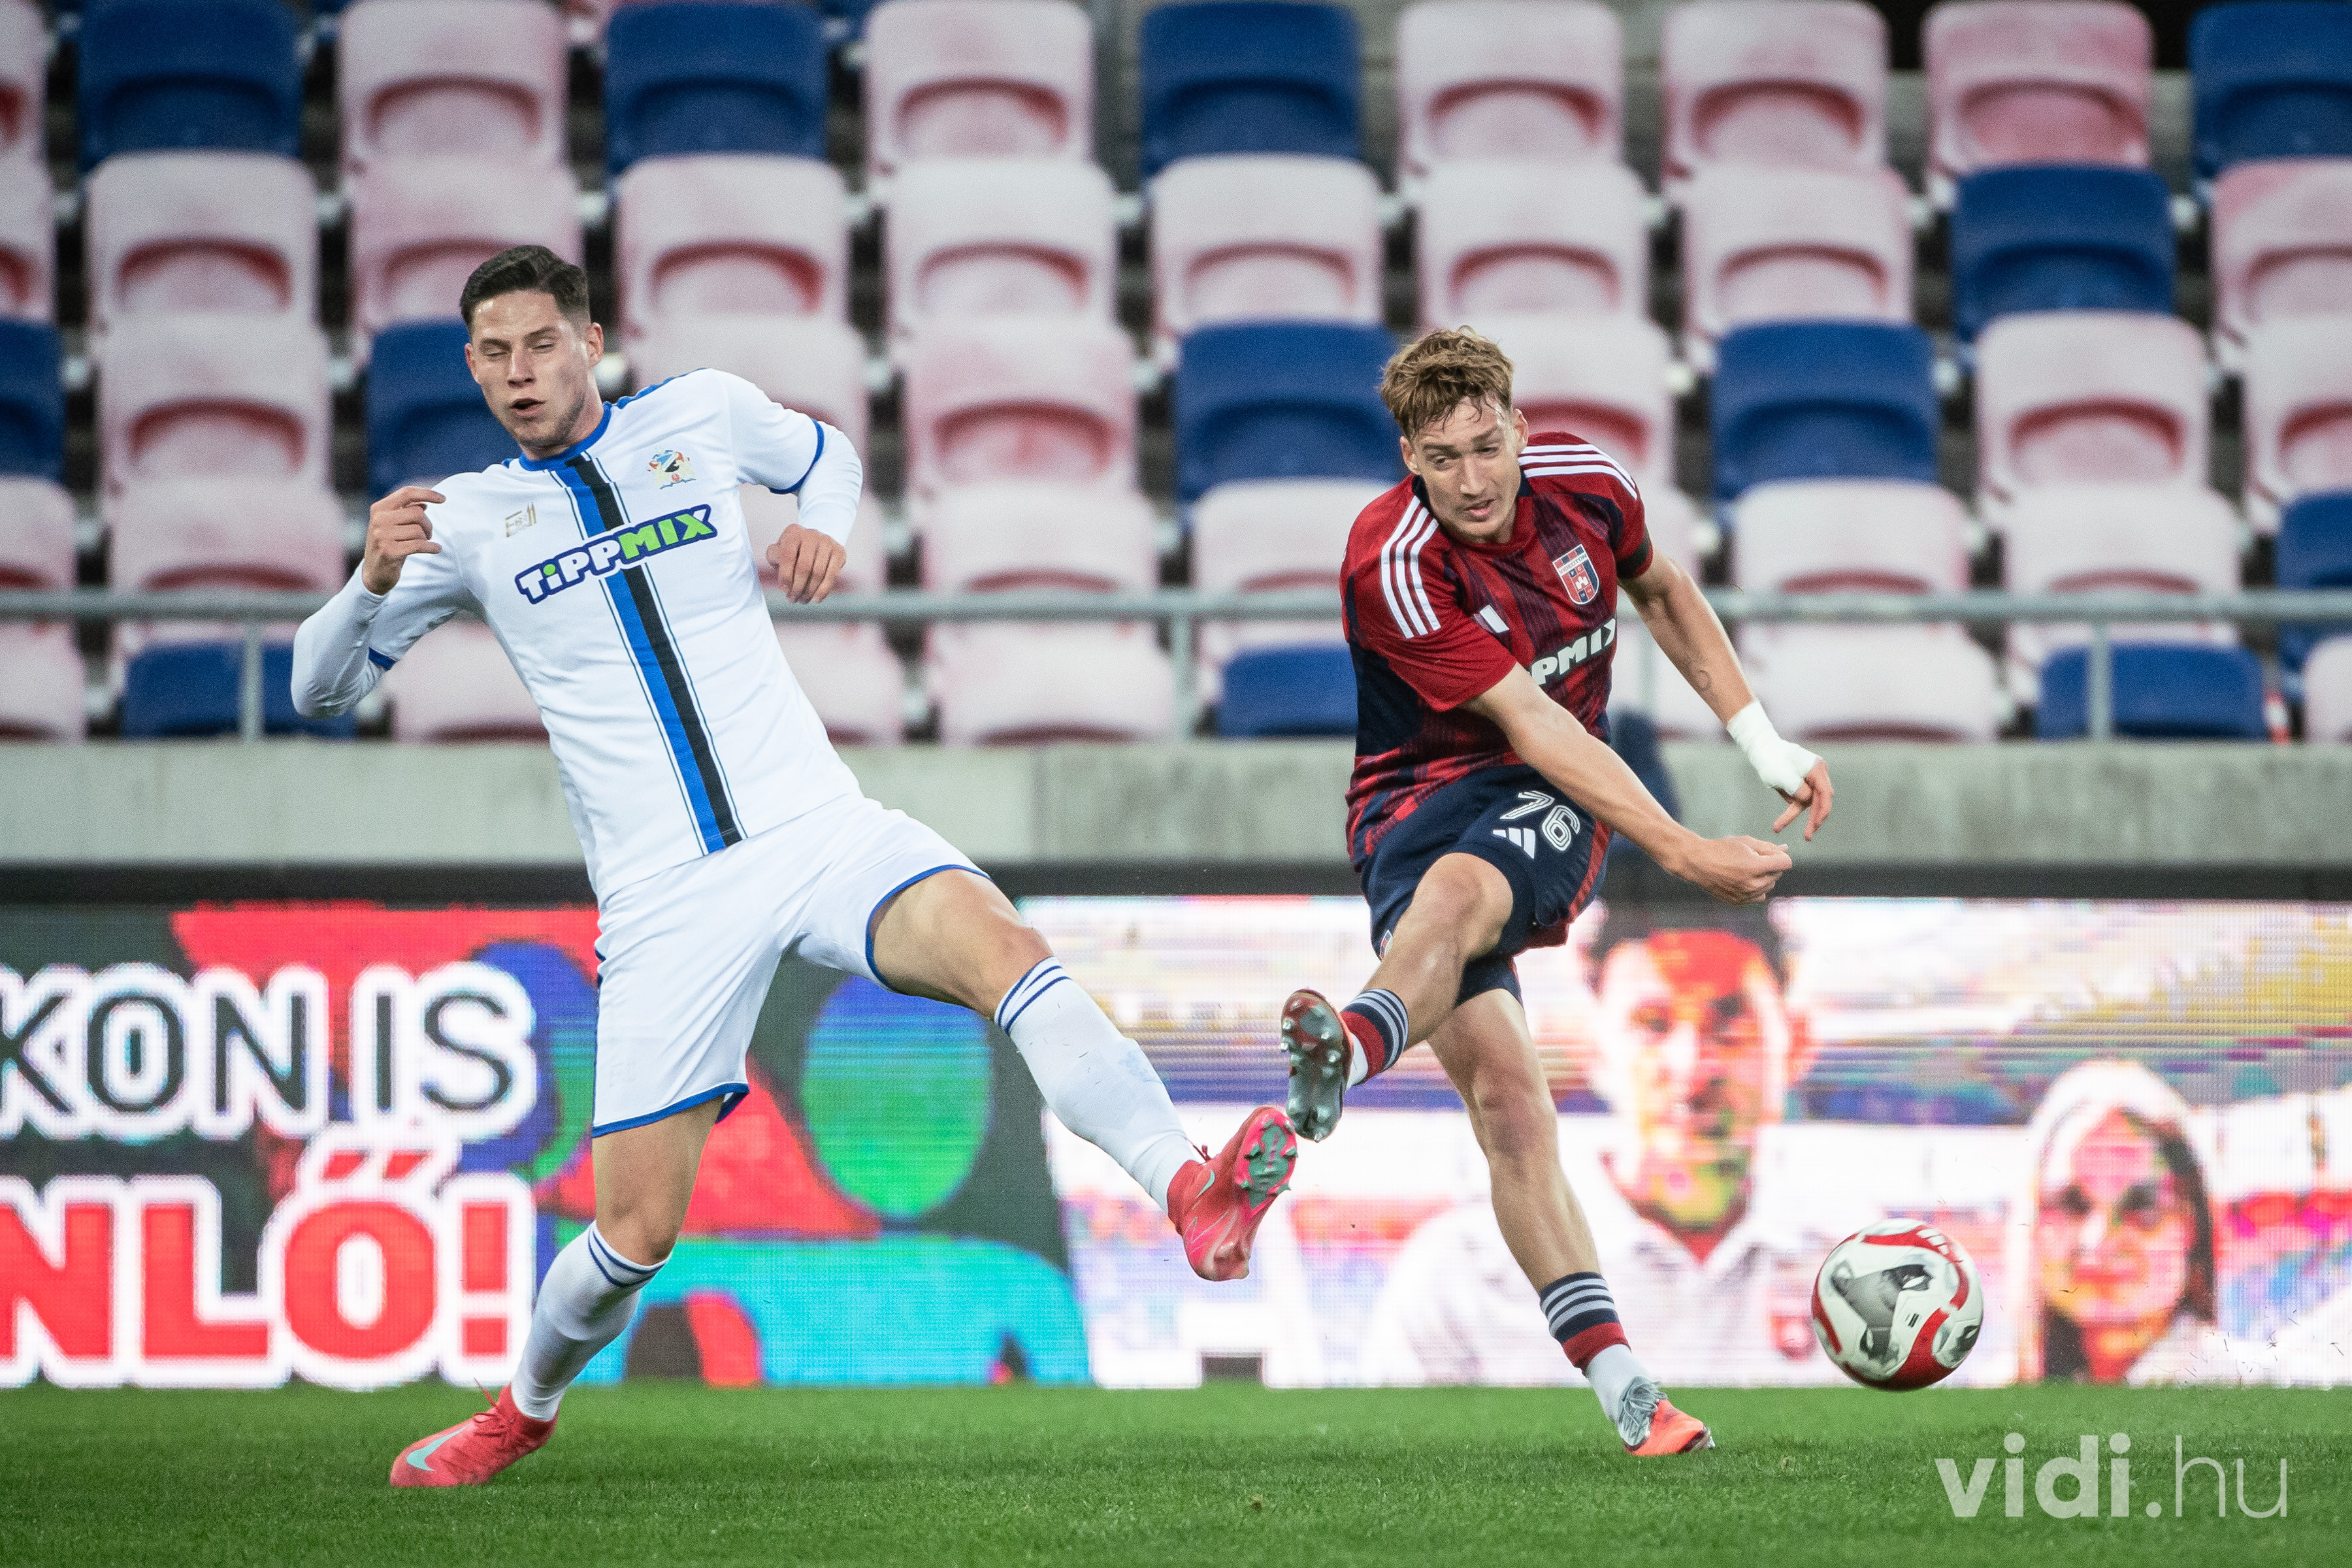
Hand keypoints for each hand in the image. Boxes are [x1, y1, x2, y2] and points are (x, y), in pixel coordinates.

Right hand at [361, 486, 444, 594]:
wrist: (374, 572)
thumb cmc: (389, 544)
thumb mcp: (394, 524)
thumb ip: (405, 512)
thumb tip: (424, 502)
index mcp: (379, 508)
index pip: (407, 493)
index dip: (427, 494)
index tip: (443, 499)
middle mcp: (378, 519)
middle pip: (417, 513)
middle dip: (428, 524)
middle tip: (428, 534)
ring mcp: (382, 535)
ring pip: (418, 530)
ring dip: (426, 538)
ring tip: (423, 543)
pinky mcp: (389, 551)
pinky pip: (419, 545)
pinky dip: (431, 547)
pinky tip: (436, 549)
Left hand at [767, 524, 845, 603]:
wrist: (814, 542)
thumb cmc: (792, 551)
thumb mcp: (778, 551)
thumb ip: (774, 559)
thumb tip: (783, 580)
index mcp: (793, 533)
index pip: (787, 556)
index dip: (785, 576)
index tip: (783, 590)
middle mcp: (811, 534)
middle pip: (804, 566)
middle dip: (798, 587)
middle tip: (793, 599)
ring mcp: (827, 542)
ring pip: (819, 572)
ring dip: (810, 591)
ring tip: (803, 600)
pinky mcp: (839, 551)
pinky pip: (832, 575)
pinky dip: (824, 590)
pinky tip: (816, 599)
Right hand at [1671, 833, 1792, 904]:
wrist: (1697, 862)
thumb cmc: (1721, 848)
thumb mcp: (1746, 841)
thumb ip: (1768, 847)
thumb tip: (1786, 849)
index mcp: (1755, 866)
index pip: (1786, 863)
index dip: (1780, 855)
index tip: (1768, 852)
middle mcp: (1752, 884)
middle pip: (1778, 874)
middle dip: (1770, 865)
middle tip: (1752, 858)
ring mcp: (1745, 895)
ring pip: (1770, 886)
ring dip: (1764, 877)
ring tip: (1746, 869)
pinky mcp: (1739, 902)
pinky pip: (1759, 896)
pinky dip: (1756, 888)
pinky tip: (1743, 879)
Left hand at [1770, 758, 1834, 840]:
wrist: (1761, 749)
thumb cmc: (1772, 760)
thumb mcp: (1783, 776)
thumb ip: (1798, 789)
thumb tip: (1807, 800)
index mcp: (1817, 769)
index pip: (1826, 793)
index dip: (1822, 811)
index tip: (1816, 825)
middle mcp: (1817, 774)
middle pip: (1819, 800)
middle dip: (1812, 819)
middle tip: (1807, 837)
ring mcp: (1809, 779)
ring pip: (1806, 803)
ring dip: (1793, 815)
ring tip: (1777, 828)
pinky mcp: (1799, 784)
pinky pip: (1798, 800)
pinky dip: (1789, 810)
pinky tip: (1778, 821)